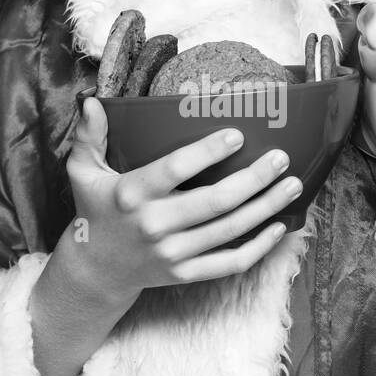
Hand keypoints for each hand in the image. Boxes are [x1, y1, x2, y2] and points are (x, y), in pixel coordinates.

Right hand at [64, 95, 301, 301]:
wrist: (95, 271)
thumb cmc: (96, 210)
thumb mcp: (83, 172)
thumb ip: (90, 136)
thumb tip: (93, 101)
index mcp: (132, 194)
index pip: (175, 169)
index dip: (208, 152)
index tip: (237, 134)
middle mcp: (154, 225)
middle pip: (215, 202)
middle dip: (254, 178)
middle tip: (281, 158)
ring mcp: (172, 253)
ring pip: (230, 230)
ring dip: (266, 207)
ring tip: (292, 184)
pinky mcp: (185, 274)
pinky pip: (230, 263)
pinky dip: (259, 248)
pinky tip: (278, 226)